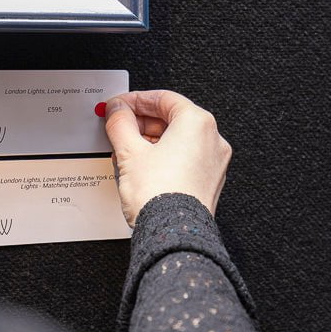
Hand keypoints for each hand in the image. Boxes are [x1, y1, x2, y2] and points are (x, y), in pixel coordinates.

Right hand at [103, 90, 231, 224]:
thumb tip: (117, 111)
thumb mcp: (129, 151)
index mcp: (198, 123)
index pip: (164, 98)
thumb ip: (120, 123)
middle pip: (172, 118)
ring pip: (178, 140)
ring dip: (149, 140)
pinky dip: (163, 156)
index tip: (118, 106)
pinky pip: (184, 158)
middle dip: (141, 121)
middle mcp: (212, 139)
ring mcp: (213, 162)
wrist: (173, 233)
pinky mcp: (208, 181)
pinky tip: (142, 166)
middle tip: (118, 125)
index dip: (135, 99)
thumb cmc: (159, 194)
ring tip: (125, 149)